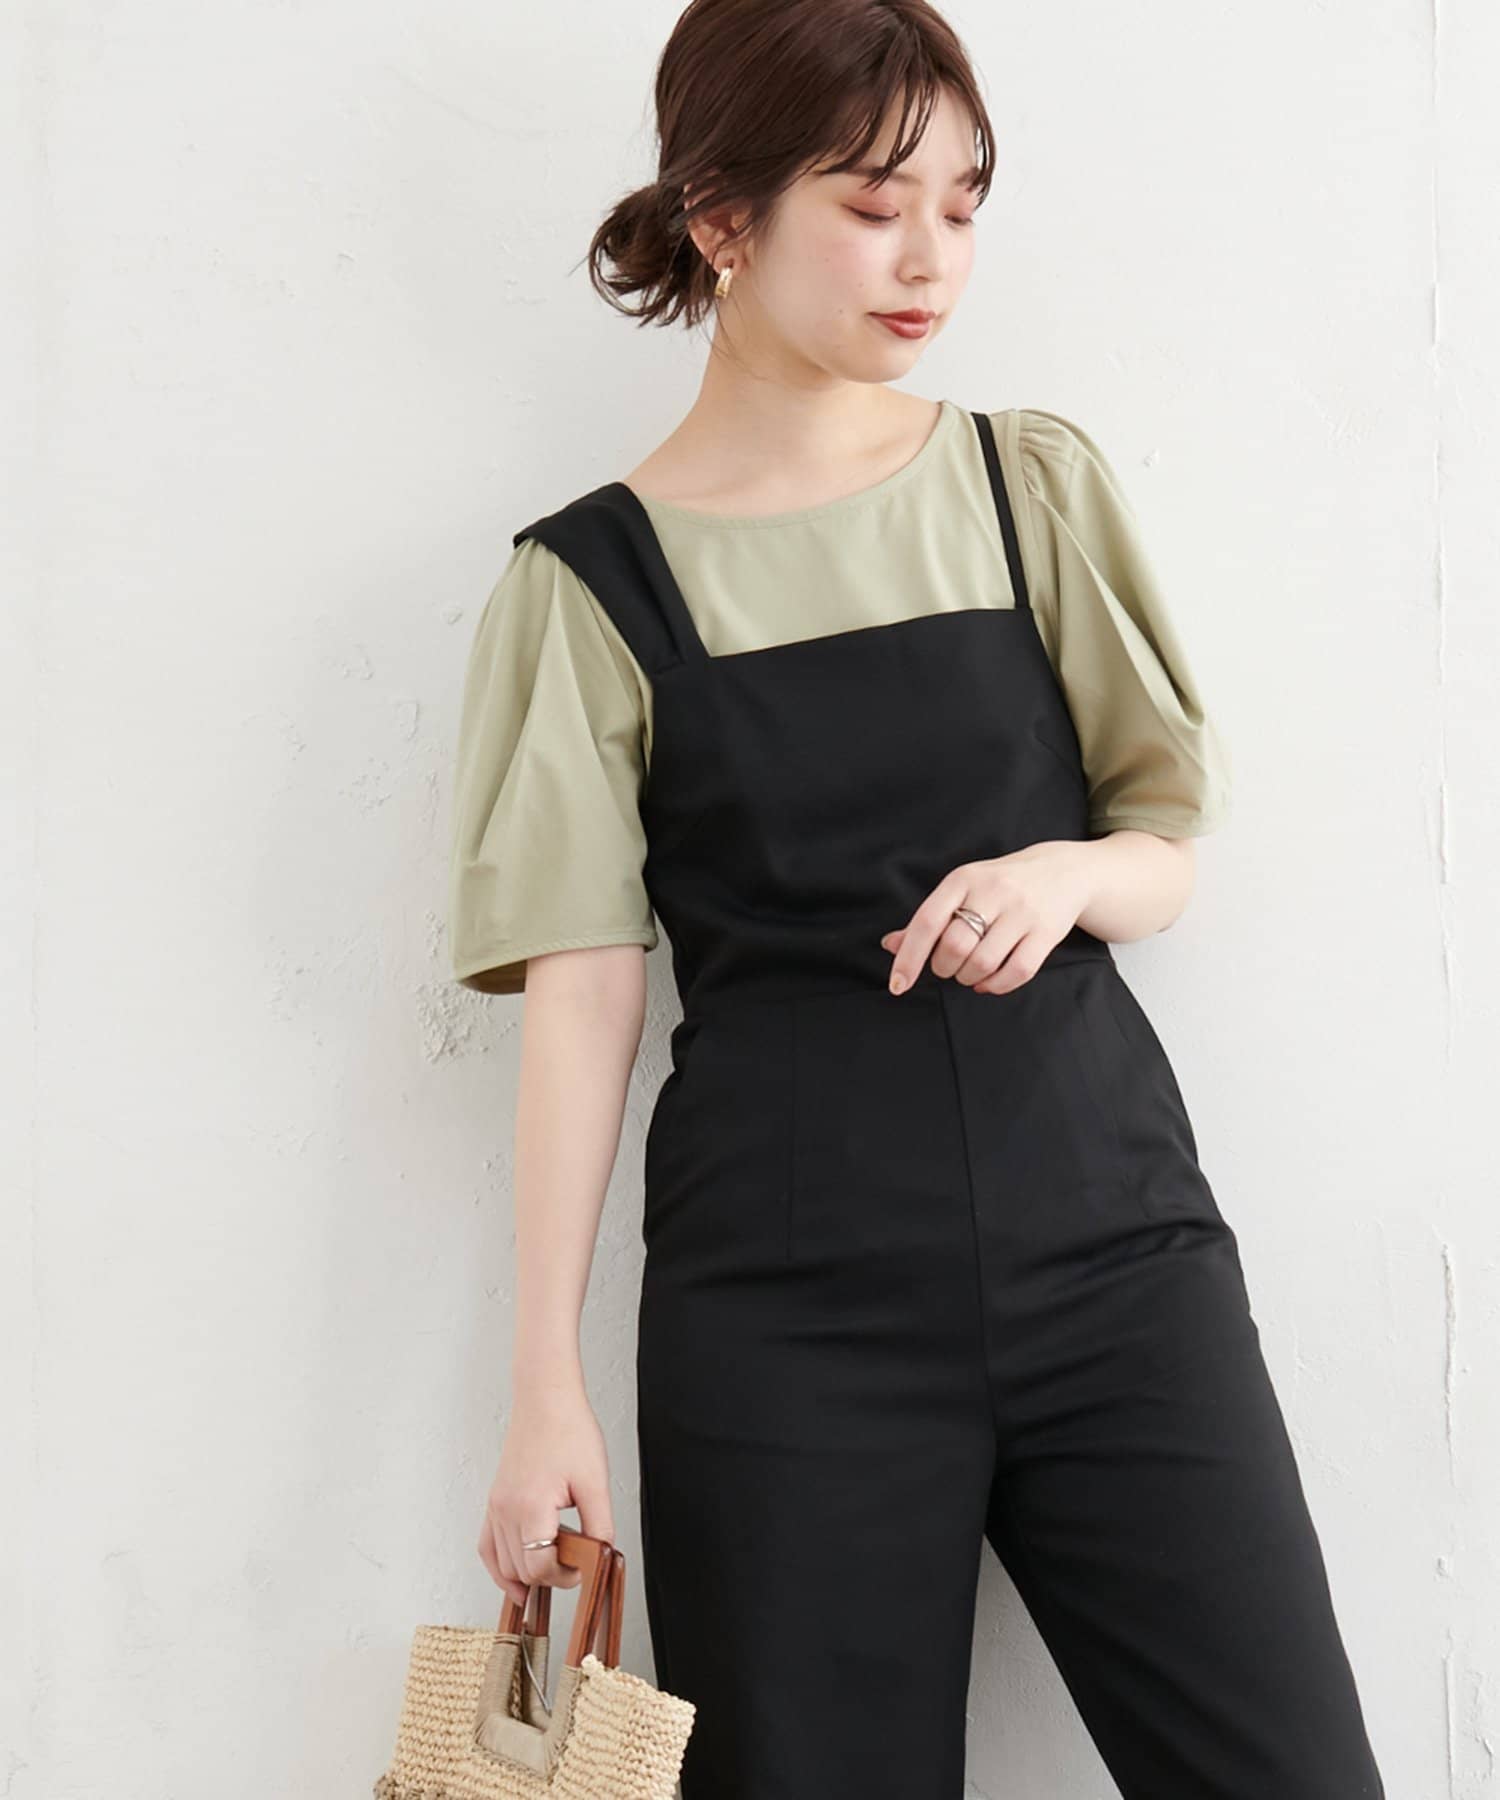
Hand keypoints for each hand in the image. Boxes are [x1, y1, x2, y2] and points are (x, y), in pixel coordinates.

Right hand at [478, 1380, 613, 1609]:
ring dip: (527, 1573)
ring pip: (502, 1564)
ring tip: (553, 1564)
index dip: (564, 1576)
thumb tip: (601, 1557)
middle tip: (574, 1562)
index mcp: (531, 1506)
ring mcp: (496, 1506)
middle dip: (549, 1575)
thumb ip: (599, 1525)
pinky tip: (515, 1577)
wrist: (546, 1400)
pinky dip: (499, 1566)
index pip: (539, 1567)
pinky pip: (487, 1547)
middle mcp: (506, 1510)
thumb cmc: (568, 1430)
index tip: (583, 1568)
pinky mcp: (494, 1501)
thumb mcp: (595, 1482)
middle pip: (520, 1570)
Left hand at [879, 841, 1095, 996]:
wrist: (1062, 871)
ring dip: (968, 978)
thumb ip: (930, 918)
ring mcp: (1022, 912)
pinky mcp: (1047, 932)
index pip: (928, 921)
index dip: (909, 957)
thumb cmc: (999, 884)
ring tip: (968, 972)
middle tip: (948, 965)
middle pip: (954, 946)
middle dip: (944, 967)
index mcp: (964, 879)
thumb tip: (891, 945)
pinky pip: (1016, 972)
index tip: (898, 984)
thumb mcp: (963, 889)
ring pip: (983, 963)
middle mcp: (993, 891)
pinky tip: (988, 982)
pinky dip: (995, 986)